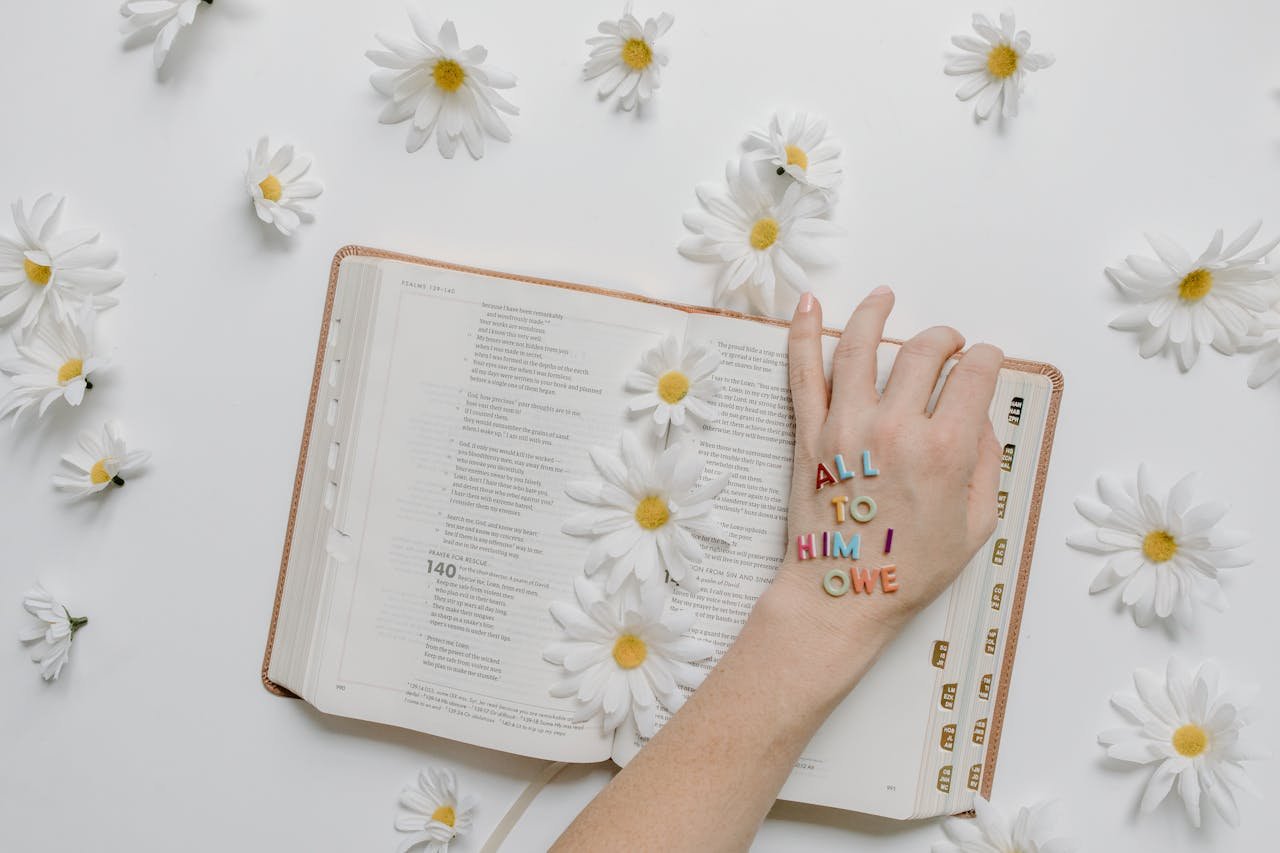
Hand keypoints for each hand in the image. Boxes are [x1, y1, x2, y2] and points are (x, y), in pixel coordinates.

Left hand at [759, 287, 1002, 680]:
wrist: (842, 594)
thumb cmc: (910, 569)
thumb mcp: (977, 524)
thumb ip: (986, 462)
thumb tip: (979, 415)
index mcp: (945, 450)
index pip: (974, 374)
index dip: (986, 358)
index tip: (984, 361)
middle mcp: (895, 428)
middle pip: (922, 352)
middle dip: (944, 338)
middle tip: (948, 344)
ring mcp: (846, 426)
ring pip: (860, 346)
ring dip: (875, 312)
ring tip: (885, 296)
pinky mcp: (809, 433)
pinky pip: (802, 372)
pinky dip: (803, 332)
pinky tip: (810, 303)